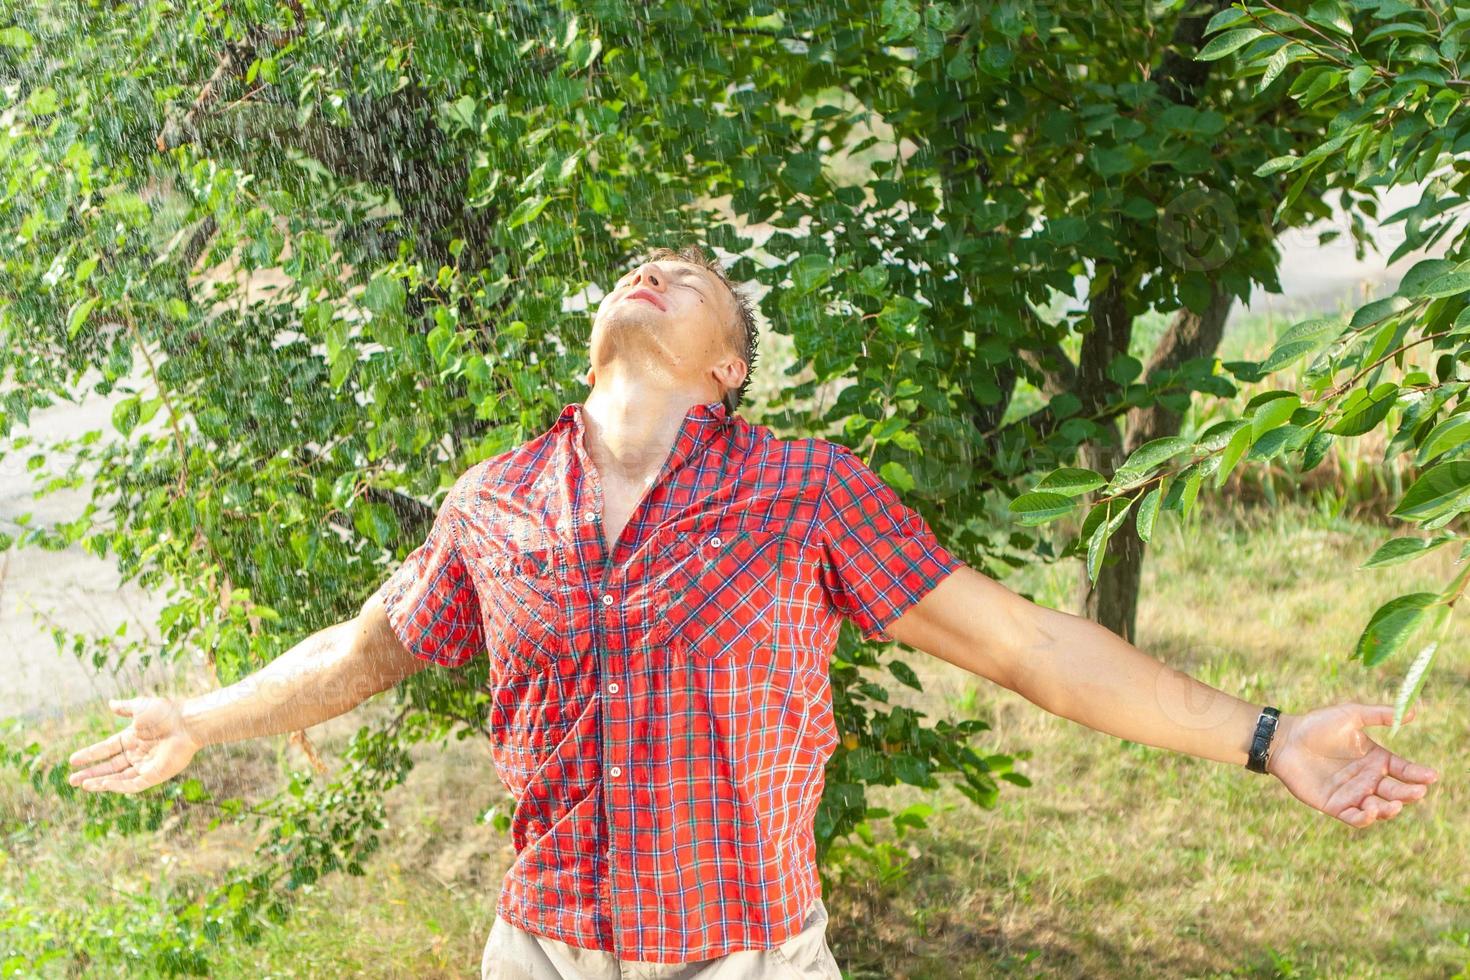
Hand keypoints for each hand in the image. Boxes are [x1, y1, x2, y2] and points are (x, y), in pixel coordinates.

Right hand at [67, 696, 202, 793]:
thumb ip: (125, 708)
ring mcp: (146, 765)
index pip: (107, 749)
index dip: (90, 755)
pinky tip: (102, 784)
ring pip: (118, 778)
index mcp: (133, 738)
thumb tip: (111, 704)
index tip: (73, 760)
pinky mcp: (155, 775)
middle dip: (91, 773)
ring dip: (100, 782)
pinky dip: (117, 786)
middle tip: (72, 780)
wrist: (187, 722)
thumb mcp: (141, 707)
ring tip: (82, 784)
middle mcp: (138, 753)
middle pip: (110, 767)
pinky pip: (133, 784)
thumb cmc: (167, 712)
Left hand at [1267, 702, 1438, 828]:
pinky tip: (1371, 810)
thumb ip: (1381, 714)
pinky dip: (1366, 818)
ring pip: (1381, 808)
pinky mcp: (1335, 806)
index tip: (1431, 776)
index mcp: (1377, 759)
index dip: (1419, 774)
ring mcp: (1353, 794)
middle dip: (1410, 794)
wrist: (1285, 739)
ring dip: (1391, 809)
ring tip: (1394, 804)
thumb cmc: (1317, 725)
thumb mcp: (1351, 715)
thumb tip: (1415, 711)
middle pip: (1397, 792)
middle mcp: (1369, 779)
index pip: (1405, 770)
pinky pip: (1355, 817)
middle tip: (1417, 791)